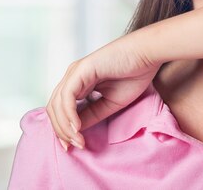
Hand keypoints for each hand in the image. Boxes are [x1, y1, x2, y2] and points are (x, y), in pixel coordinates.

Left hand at [46, 38, 160, 150]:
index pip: (60, 109)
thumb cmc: (134, 74)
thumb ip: (92, 114)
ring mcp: (75, 72)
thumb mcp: (110, 103)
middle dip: (61, 131)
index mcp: (78, 82)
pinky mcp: (81, 70)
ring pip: (57, 104)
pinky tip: (78, 128)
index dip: (62, 129)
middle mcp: (72, 76)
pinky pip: (67, 96)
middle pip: (54, 108)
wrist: (147, 54)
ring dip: (65, 127)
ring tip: (78, 141)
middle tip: (73, 147)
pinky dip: (69, 115)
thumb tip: (75, 131)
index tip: (73, 146)